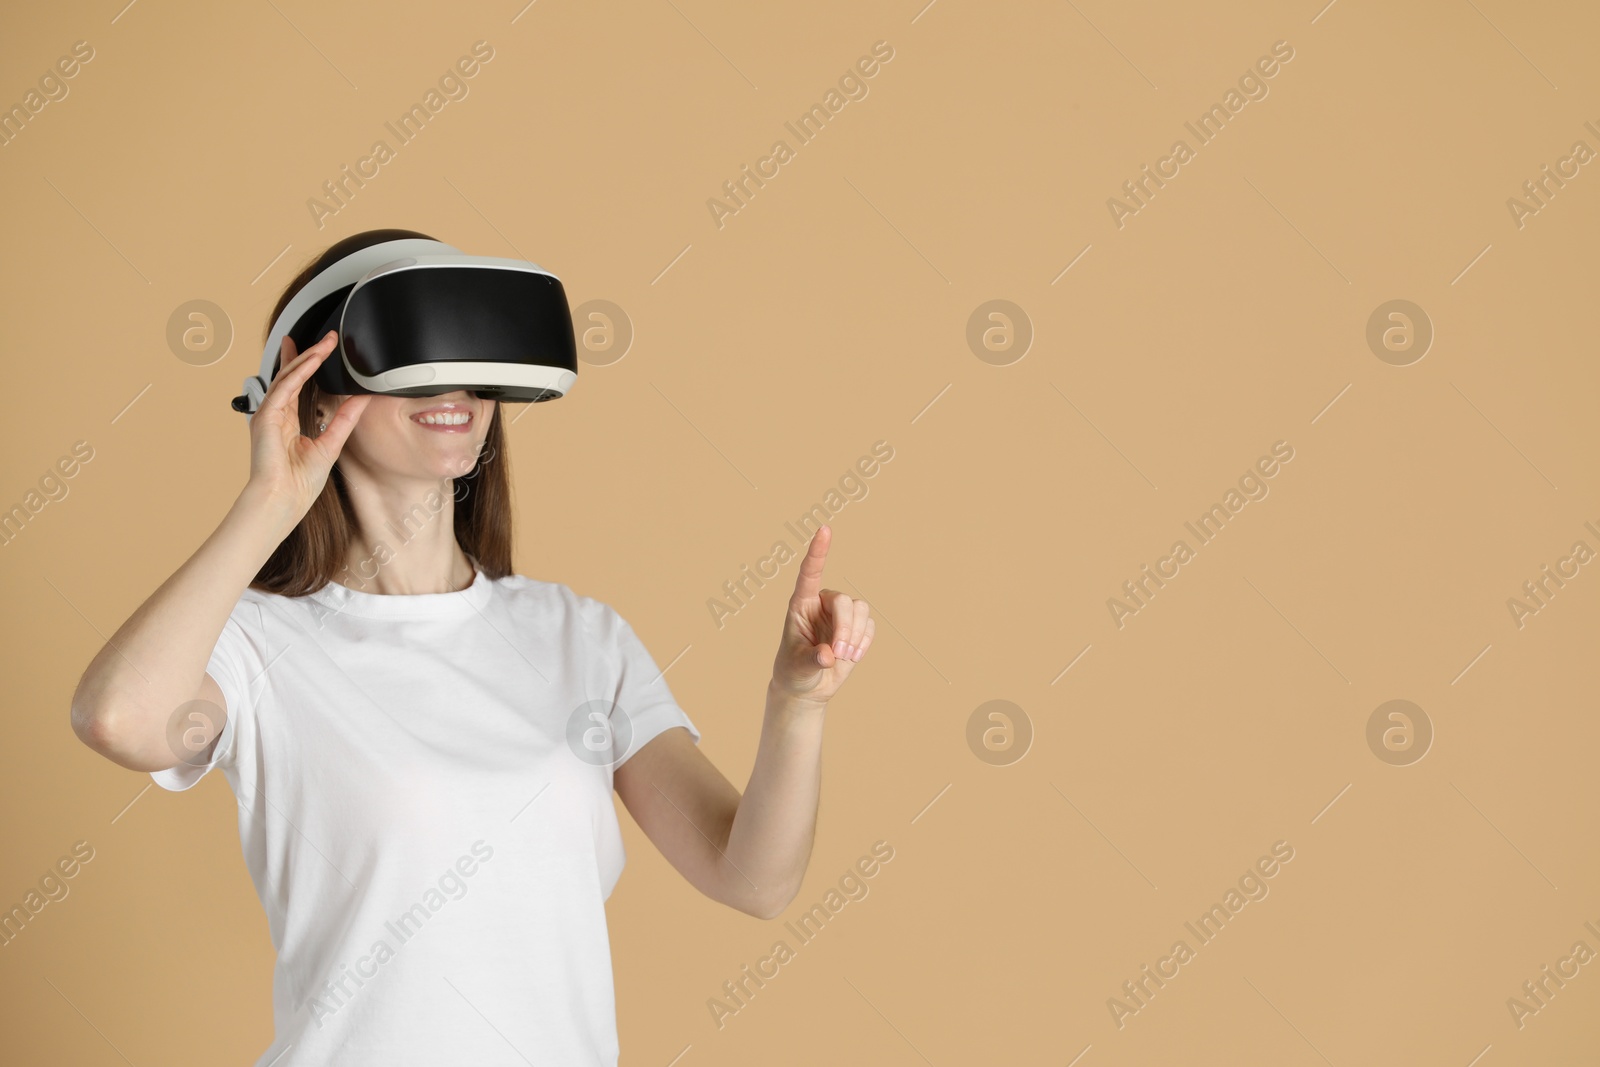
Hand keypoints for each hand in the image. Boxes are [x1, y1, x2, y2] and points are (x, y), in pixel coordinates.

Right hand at [245, 330, 371, 525]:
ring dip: (308, 357)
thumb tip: (360, 401)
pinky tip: (313, 359)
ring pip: (289, 376)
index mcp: (288, 423)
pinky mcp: (267, 417)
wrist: (284, 500)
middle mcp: (276, 415)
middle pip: (292, 375)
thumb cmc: (299, 484)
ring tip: (325, 343)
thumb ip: (344, 420)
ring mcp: (269, 415)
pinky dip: (299, 371)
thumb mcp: (330, 445)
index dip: (308, 366)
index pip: (298, 386)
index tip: (321, 350)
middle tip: (327, 338)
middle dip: (308, 354)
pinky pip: (285, 387)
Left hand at [769, 525, 874, 704]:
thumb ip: (812, 660)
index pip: (809, 573)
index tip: (825, 529)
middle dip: (845, 629)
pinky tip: (852, 656)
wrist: (807, 688)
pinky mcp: (856, 627)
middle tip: (839, 655)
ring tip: (844, 658)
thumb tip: (829, 656)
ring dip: (856, 636)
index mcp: (800, 605)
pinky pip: (870, 625)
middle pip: (844, 601)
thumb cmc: (794, 671)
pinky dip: (864, 642)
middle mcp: (821, 604)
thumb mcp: (797, 668)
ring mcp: (840, 614)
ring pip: (860, 610)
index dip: (818, 551)